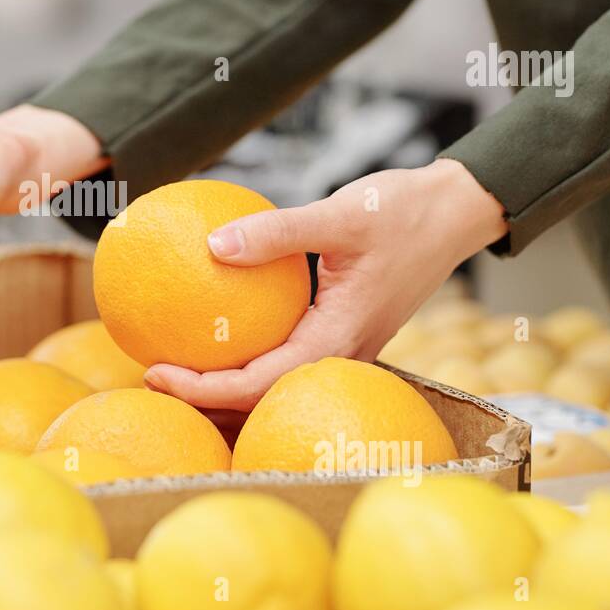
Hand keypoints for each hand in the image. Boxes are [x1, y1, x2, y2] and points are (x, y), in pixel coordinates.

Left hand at [144, 159, 507, 411]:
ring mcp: (346, 349)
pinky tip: (221, 335)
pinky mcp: (345, 333)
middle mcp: (343, 356)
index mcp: (338, 339)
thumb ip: (276, 233)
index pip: (256, 384)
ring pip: (276, 385)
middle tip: (150, 376)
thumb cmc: (404, 210)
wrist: (459, 211)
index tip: (155, 372)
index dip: (201, 388)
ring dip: (226, 386)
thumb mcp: (339, 213)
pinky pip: (290, 359)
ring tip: (175, 368)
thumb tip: (211, 244)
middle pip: (260, 399)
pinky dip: (251, 359)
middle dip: (203, 399)